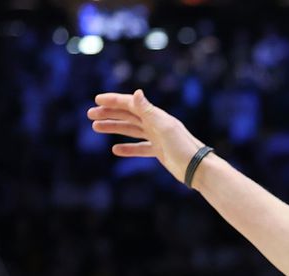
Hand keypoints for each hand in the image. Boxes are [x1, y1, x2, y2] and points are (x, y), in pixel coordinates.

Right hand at [88, 90, 206, 183]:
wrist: (198, 169)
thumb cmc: (183, 147)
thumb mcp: (164, 128)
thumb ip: (148, 111)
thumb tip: (136, 93)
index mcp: (157, 116)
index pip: (131, 104)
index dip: (114, 101)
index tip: (96, 100)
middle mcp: (157, 124)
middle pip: (128, 115)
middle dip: (109, 114)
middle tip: (90, 115)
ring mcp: (158, 138)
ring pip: (131, 130)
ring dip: (114, 128)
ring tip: (96, 128)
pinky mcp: (160, 151)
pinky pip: (140, 148)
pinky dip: (128, 148)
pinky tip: (115, 150)